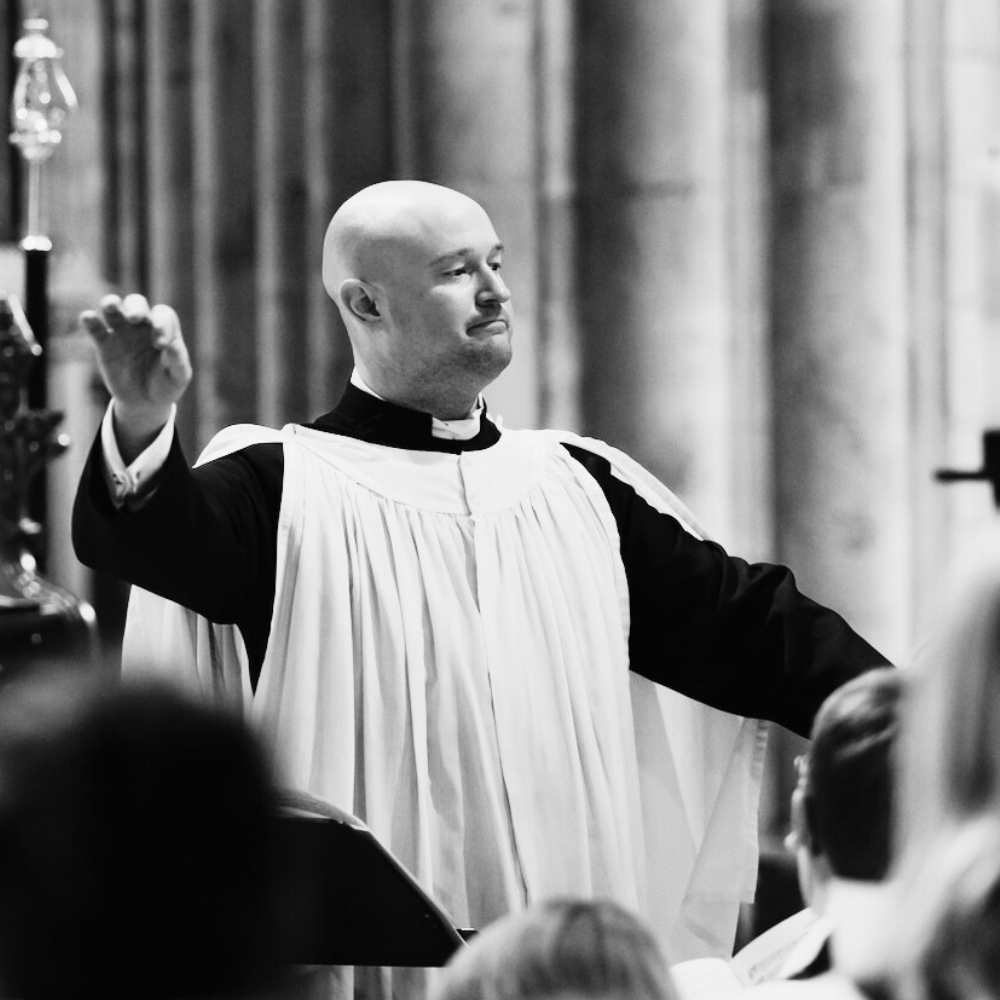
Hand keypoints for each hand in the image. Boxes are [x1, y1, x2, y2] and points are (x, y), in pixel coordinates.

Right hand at [80, 293, 191, 456]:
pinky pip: (95, 328)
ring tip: (111, 306)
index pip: (163, 315)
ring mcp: (121, 333)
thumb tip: (172, 346)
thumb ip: (177, 360)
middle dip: (136, 307)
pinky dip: (90, 320)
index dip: (162, 323)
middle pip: (137, 303)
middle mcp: (141, 326)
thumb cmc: (166, 385)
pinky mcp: (104, 344)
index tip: (161, 343)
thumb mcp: (178, 376)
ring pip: (113, 308)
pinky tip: (89, 318)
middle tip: (135, 318)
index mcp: (163, 329)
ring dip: (111, 303)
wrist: (145, 402)